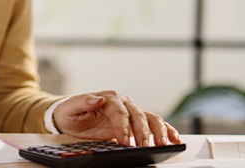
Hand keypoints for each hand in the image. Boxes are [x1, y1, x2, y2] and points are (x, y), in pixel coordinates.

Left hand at [53, 91, 180, 146]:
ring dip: (158, 131)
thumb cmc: (71, 112)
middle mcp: (123, 102)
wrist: (72, 116)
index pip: (120, 112)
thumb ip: (82, 102)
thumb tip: (96, 99)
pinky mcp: (135, 122)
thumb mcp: (71, 107)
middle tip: (143, 146)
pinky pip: (154, 124)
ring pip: (150, 118)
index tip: (123, 141)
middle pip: (138, 116)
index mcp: (109, 98)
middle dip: (142, 132)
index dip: (123, 127)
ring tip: (163, 144)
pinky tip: (173, 139)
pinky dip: (166, 130)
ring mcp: (131, 112)